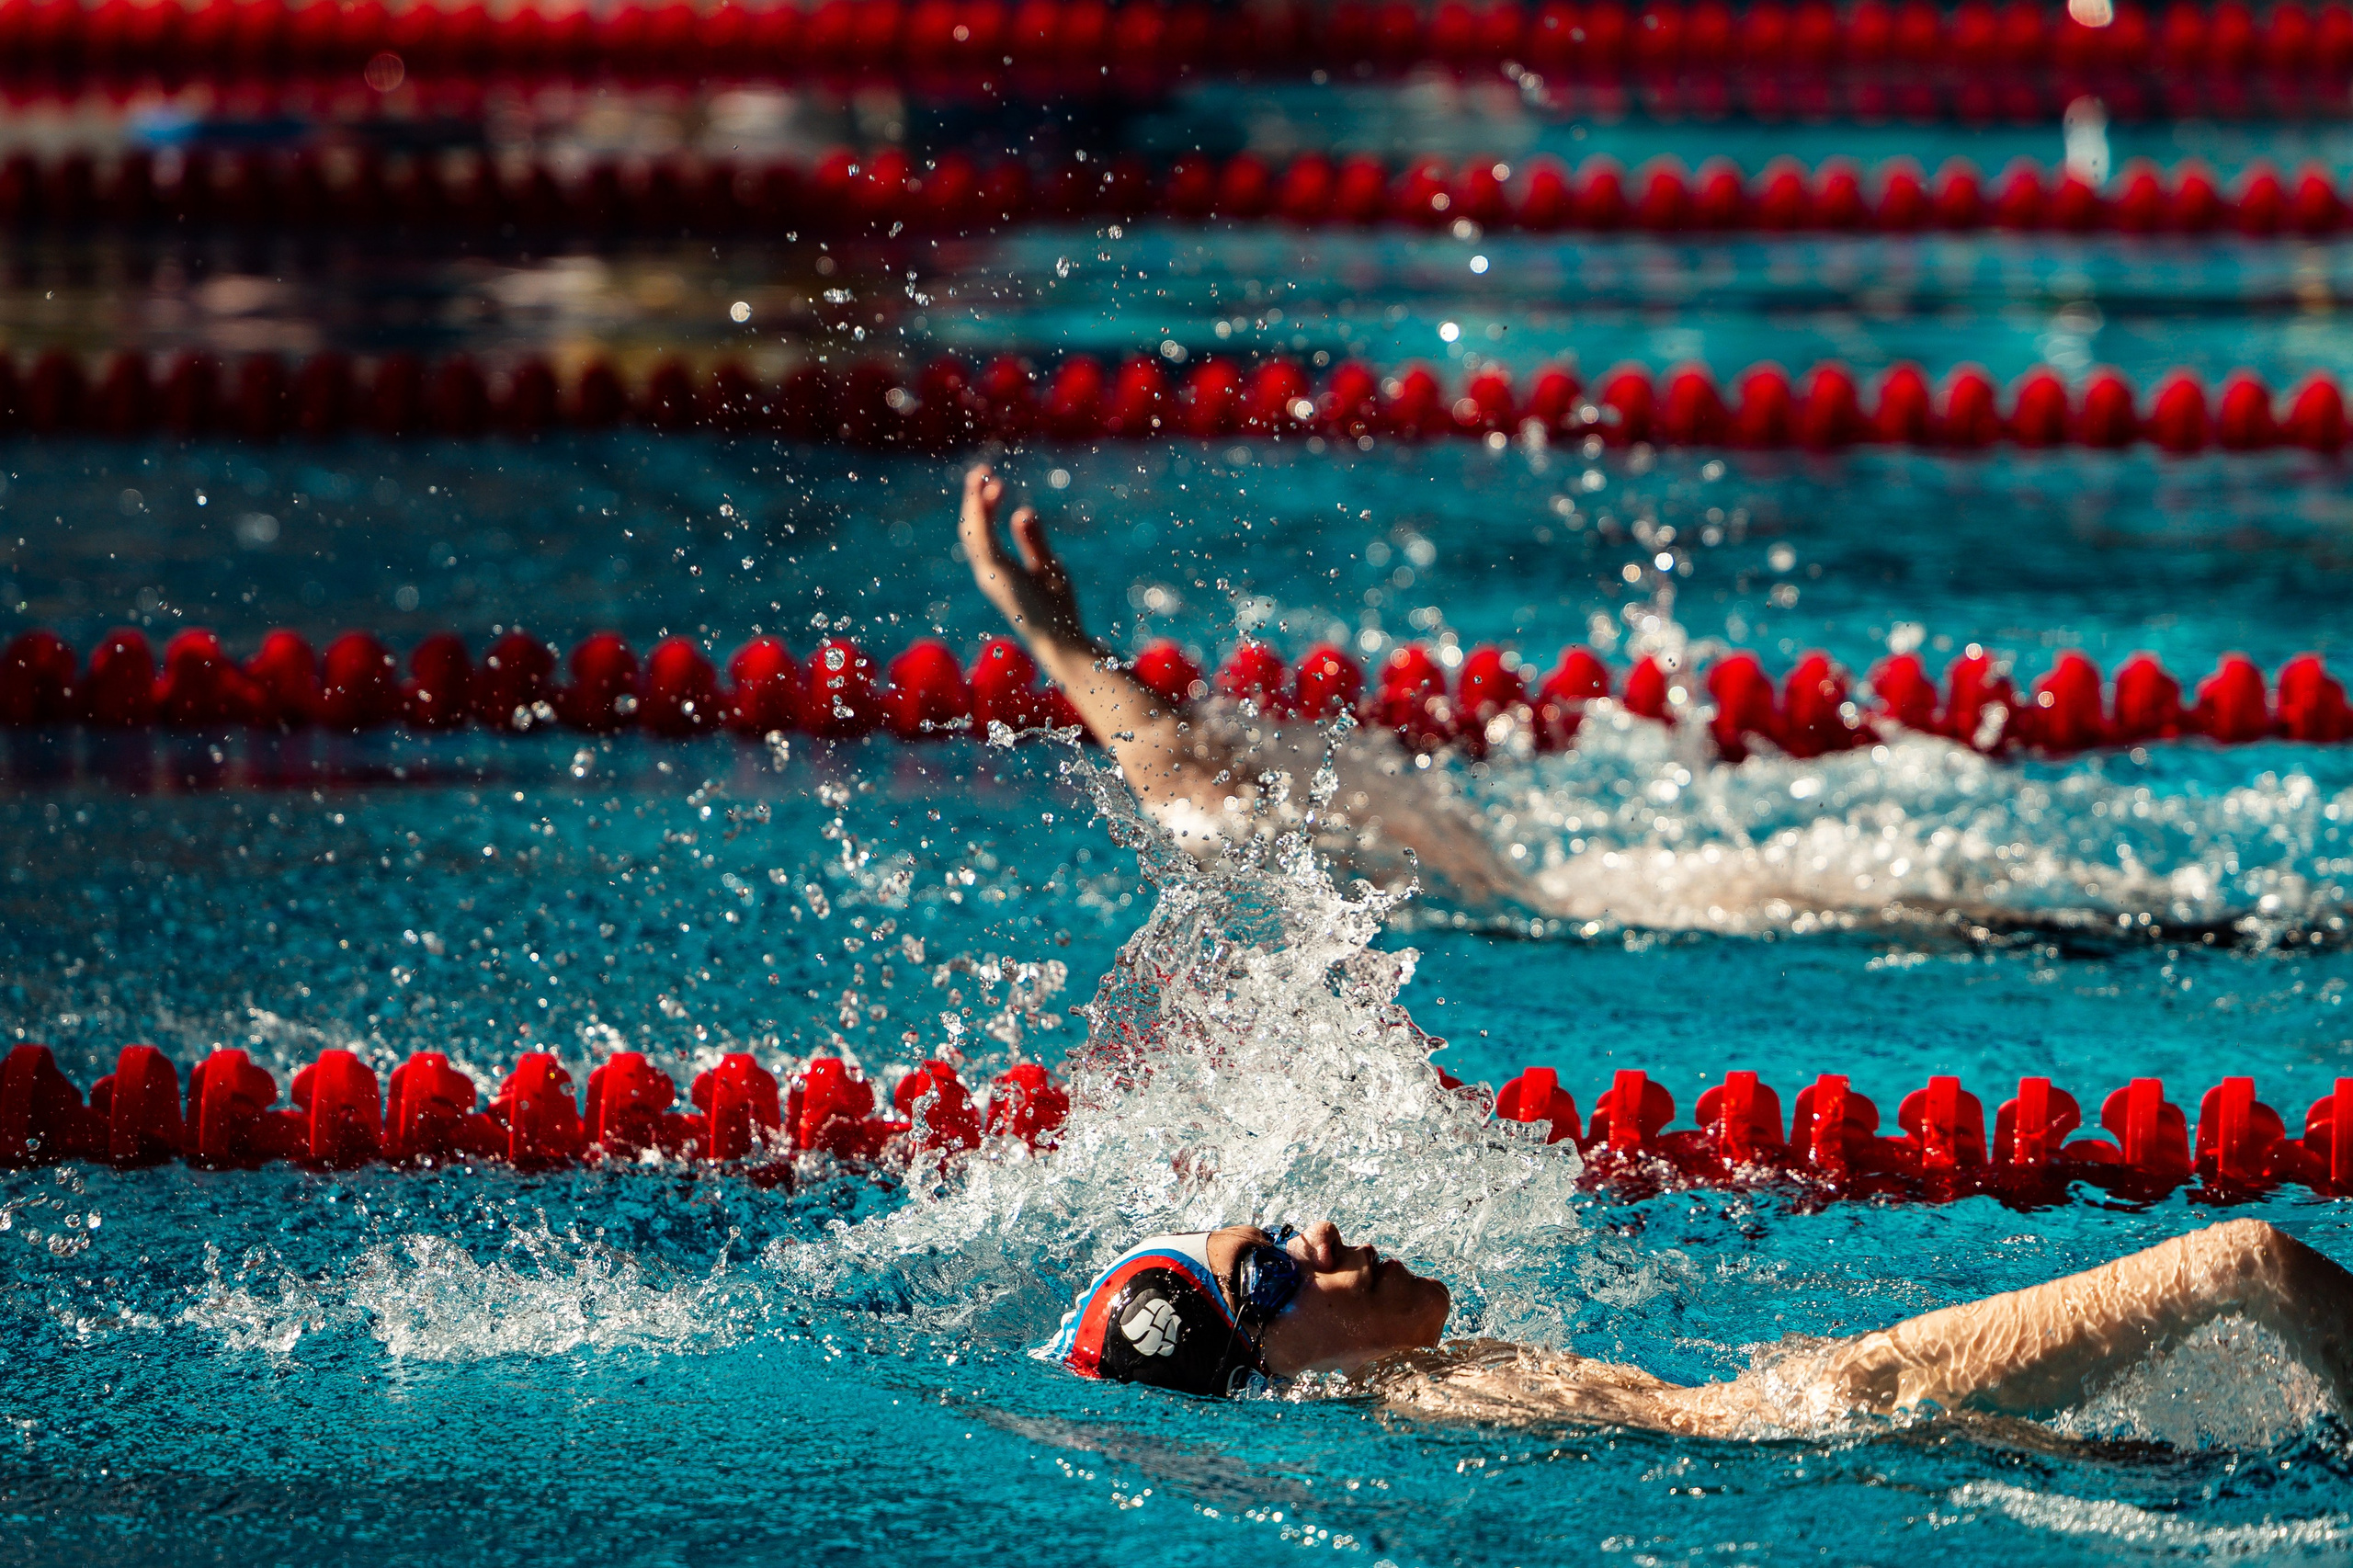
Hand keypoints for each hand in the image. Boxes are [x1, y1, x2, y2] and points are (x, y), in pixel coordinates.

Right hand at [960, 465, 1089, 652]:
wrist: (1061, 640)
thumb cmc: (1058, 610)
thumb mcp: (1048, 566)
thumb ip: (1033, 540)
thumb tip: (1022, 511)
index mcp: (998, 571)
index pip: (983, 534)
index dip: (985, 507)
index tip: (997, 483)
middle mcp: (988, 572)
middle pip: (971, 529)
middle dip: (973, 498)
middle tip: (981, 470)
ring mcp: (989, 575)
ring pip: (972, 530)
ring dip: (974, 500)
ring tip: (982, 473)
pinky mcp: (997, 575)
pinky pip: (982, 539)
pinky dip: (982, 514)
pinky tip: (989, 492)